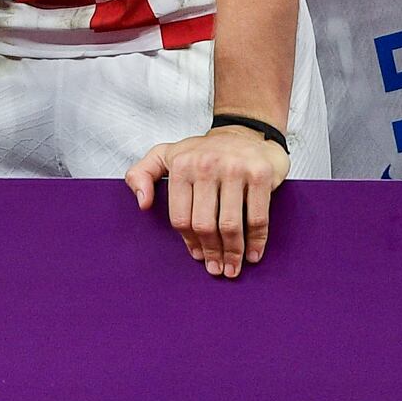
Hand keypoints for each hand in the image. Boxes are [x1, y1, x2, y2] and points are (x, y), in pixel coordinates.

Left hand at [125, 124, 289, 279]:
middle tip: (218, 269)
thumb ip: (142, 173)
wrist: (245, 131)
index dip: (190, 242)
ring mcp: (235, 169)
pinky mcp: (260, 174)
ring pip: (230, 225)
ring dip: (232, 253)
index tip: (198, 257)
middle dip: (212, 253)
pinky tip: (253, 254)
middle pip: (205, 224)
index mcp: (181, 164)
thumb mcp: (165, 154)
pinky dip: (256, 241)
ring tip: (233, 267)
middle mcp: (206, 165)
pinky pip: (256, 217)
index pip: (181, 217)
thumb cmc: (204, 151)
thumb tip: (143, 203)